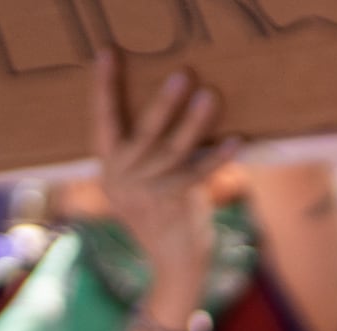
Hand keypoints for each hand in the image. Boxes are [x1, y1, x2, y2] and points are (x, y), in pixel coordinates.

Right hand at [90, 50, 235, 311]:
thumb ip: (142, 160)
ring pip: (173, 151)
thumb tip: (169, 116)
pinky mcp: (175, 205)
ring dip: (194, 122)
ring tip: (211, 96)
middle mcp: (122, 180)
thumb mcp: (140, 189)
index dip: (104, 89)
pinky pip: (198, 174)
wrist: (174, 269)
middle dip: (162, 102)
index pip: (102, 122)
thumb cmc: (164, 220)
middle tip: (181, 74)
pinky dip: (217, 157)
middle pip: (142, 133)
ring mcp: (147, 195)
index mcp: (109, 170)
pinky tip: (235, 140)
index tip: (108, 54)